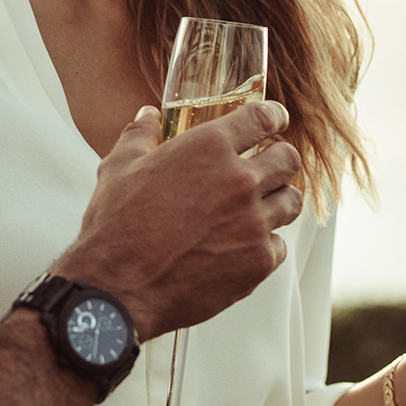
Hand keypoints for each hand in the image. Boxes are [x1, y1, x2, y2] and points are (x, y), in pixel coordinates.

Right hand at [56, 101, 302, 338]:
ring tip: (256, 208)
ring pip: (291, 202)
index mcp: (208, 148)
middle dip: (279, 159)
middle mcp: (239, 181)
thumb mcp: (118, 168)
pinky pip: (279, 245)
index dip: (274, 116)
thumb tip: (147, 117)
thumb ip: (140, 136)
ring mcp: (253, 223)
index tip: (275, 120)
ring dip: (276, 201)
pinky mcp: (257, 262)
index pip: (263, 117)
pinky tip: (240, 246)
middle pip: (288, 159)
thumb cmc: (115, 227)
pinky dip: (263, 244)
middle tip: (266, 168)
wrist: (117, 289)